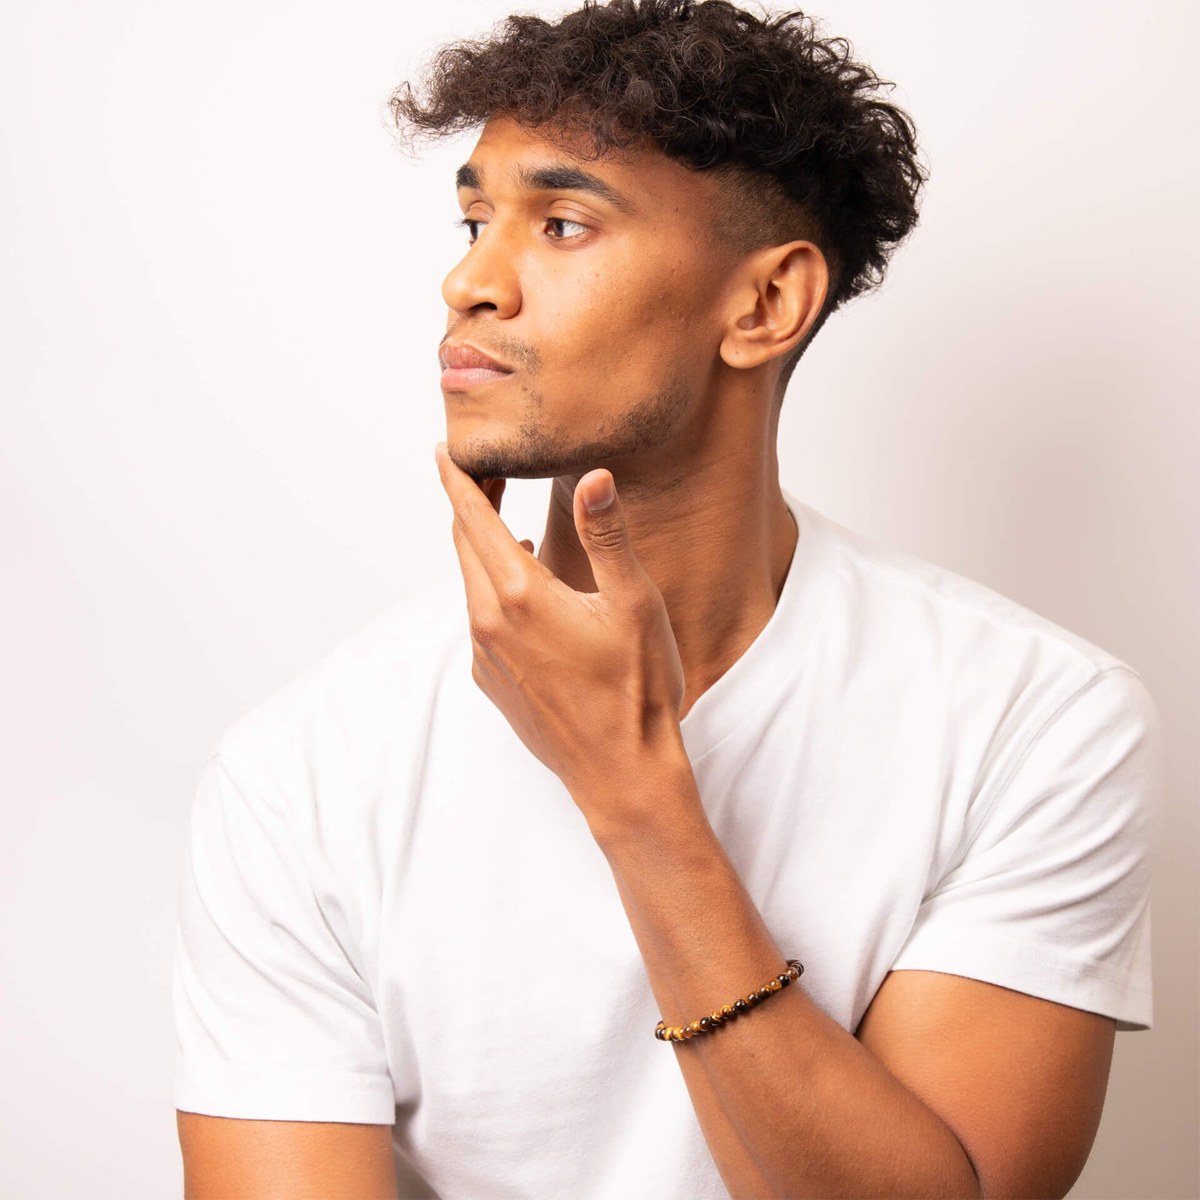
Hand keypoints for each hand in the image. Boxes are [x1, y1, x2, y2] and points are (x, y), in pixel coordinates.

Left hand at [434, 441, 687, 812]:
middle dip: (471, 505)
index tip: (444, 450)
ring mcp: (485, 658)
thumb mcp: (632, 604)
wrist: (622, 775)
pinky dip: (492, 592)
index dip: (457, 479)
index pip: (472, 519)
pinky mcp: (493, 683)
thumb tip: (595, 477)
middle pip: (464, 547)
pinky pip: (480, 621)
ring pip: (471, 585)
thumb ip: (607, 536)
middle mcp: (489, 625)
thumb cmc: (636, 690)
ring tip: (506, 526)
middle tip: (487, 473)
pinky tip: (524, 593)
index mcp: (519, 596)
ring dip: (482, 550)